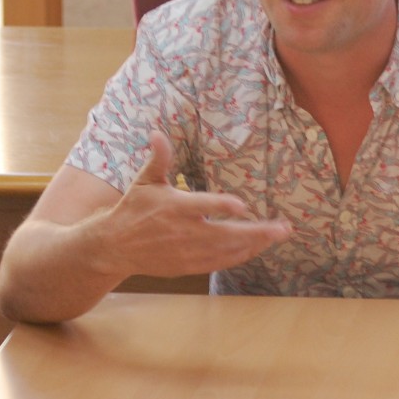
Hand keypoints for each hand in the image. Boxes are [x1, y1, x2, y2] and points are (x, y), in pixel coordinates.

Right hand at [97, 132, 289, 277]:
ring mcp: (188, 252)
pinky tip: (256, 248)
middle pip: (226, 234)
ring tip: (277, 235)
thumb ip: (158, 159)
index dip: (222, 206)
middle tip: (283, 228)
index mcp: (174, 208)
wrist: (115, 246)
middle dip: (258, 232)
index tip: (242, 205)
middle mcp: (184, 232)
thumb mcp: (144, 181)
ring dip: (255, 244)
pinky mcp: (189, 266)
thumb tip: (157, 133)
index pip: (202, 206)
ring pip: (228, 251)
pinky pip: (220, 262)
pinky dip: (240, 256)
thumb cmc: (133, 209)